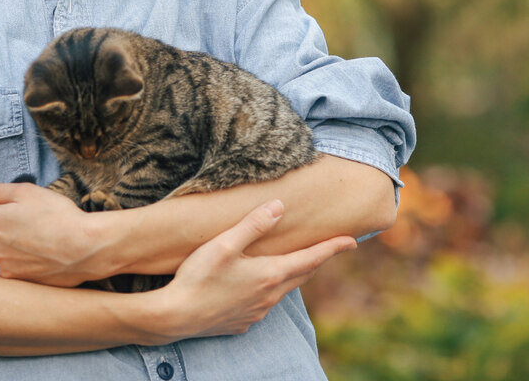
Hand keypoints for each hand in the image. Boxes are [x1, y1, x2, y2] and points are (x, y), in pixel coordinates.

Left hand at [0, 182, 106, 286]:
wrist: (84, 248)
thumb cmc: (56, 216)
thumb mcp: (27, 191)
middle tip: (18, 217)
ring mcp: (3, 267)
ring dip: (3, 242)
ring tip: (30, 235)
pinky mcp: (18, 280)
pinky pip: (9, 265)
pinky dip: (17, 258)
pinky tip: (36, 250)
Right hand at [151, 200, 356, 339]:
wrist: (175, 317)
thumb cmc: (198, 277)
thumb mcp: (224, 244)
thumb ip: (253, 225)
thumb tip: (279, 206)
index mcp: (270, 274)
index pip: (311, 258)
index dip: (333, 248)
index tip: (353, 241)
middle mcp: (269, 296)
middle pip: (302, 275)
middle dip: (316, 260)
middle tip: (328, 248)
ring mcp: (257, 312)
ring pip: (283, 290)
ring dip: (292, 275)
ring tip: (294, 262)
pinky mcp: (243, 322)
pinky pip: (264, 304)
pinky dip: (269, 291)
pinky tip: (257, 286)